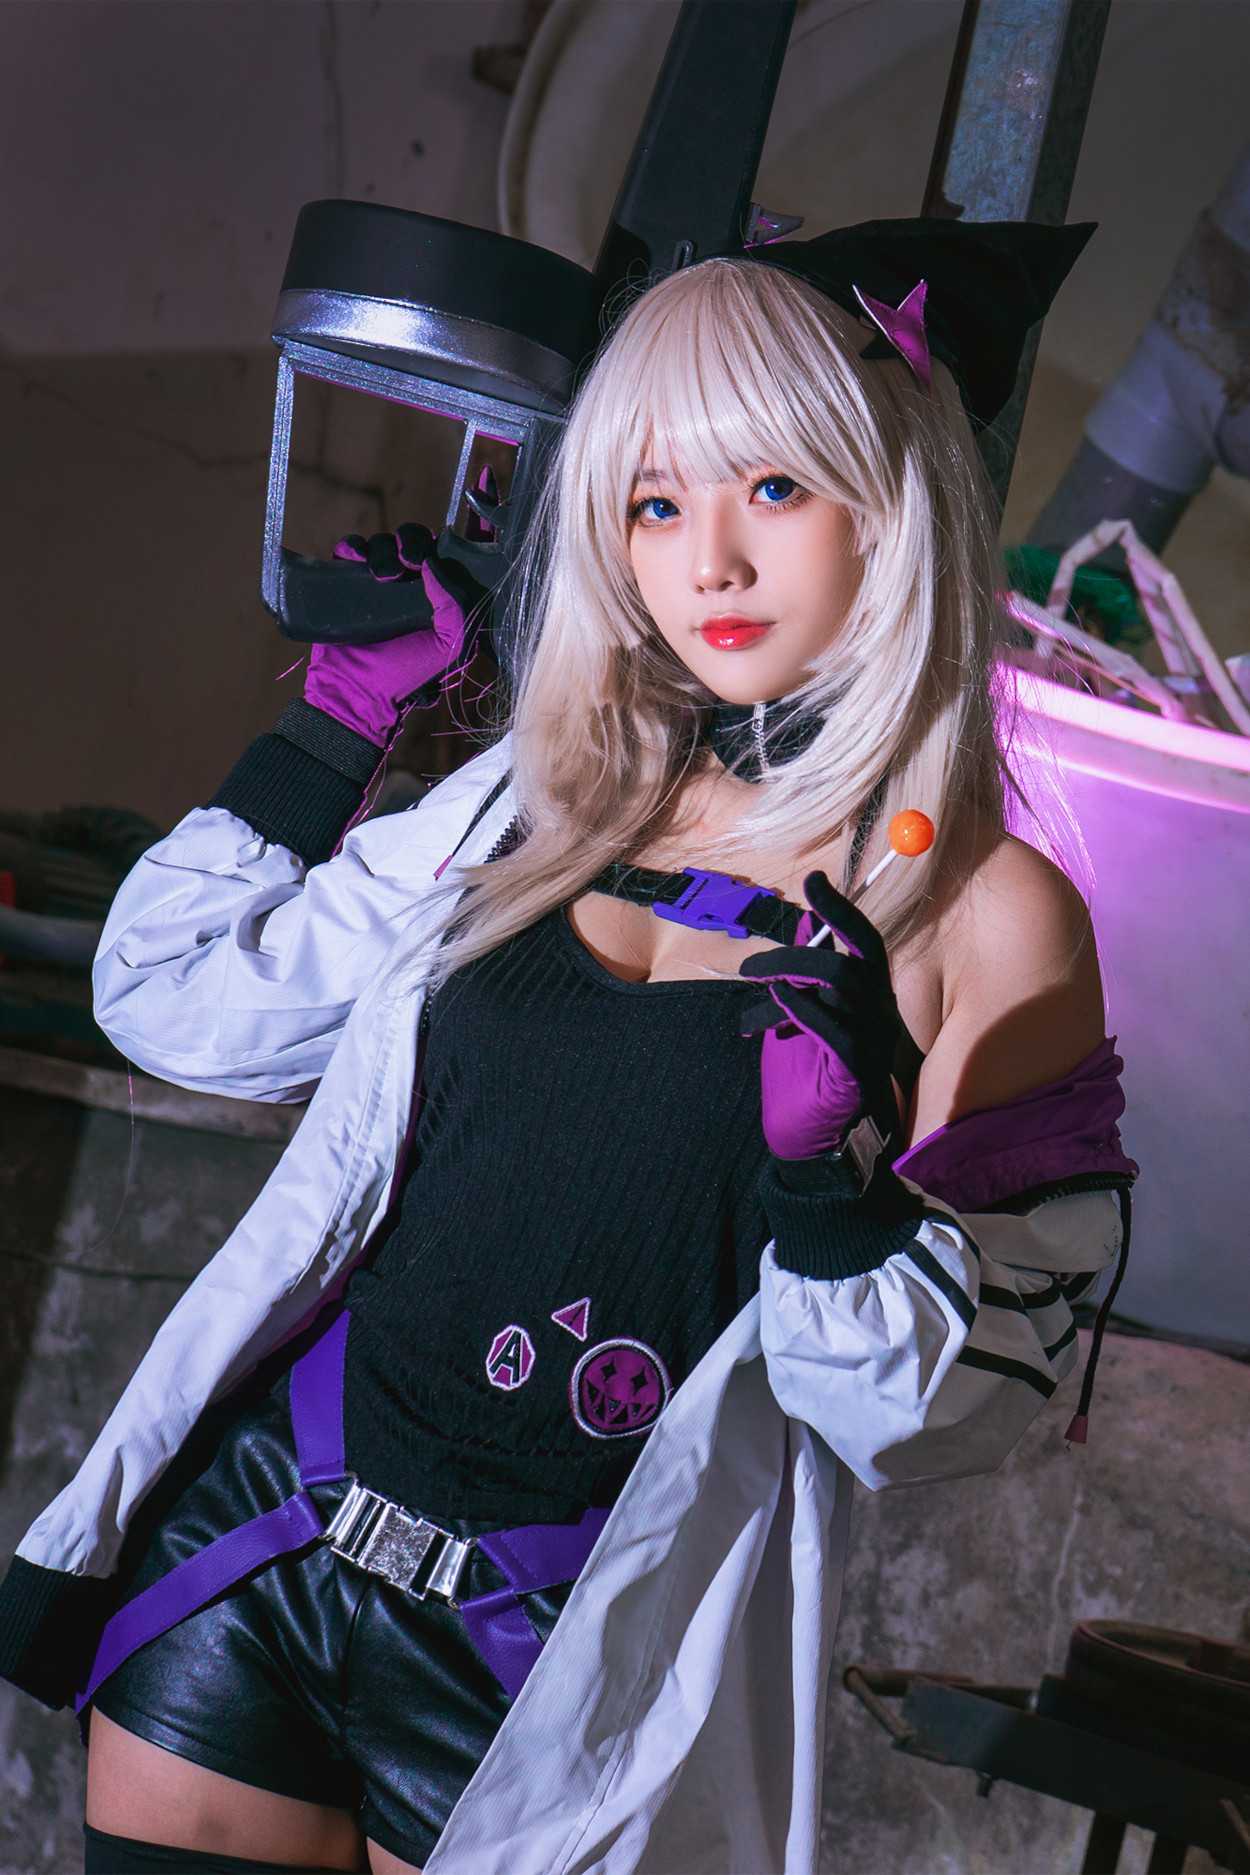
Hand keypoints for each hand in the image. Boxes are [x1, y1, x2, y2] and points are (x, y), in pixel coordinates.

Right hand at [303, 532, 485, 747]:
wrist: (357, 689)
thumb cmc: (407, 673)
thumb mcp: (449, 646)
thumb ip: (456, 605)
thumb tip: (434, 564)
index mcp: (443, 596)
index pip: (458, 552)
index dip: (472, 521)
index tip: (478, 492)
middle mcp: (414, 584)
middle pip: (419, 539)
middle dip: (415, 541)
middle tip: (411, 560)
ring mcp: (380, 581)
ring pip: (386, 541)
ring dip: (385, 551)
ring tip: (382, 577)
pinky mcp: (349, 580)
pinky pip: (353, 547)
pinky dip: (354, 547)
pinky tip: (357, 561)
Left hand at [738, 871, 902, 1162]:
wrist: (809, 1140)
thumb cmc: (804, 1074)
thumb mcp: (797, 1011)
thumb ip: (805, 972)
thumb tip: (808, 922)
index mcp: (867, 995)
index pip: (864, 940)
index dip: (841, 907)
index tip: (813, 878)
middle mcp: (878, 1013)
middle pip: (855, 956)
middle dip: (804, 946)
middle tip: (752, 966)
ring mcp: (872, 1042)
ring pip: (843, 984)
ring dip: (790, 975)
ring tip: (755, 991)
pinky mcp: (857, 1071)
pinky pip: (835, 1029)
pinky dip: (803, 1008)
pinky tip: (776, 1004)